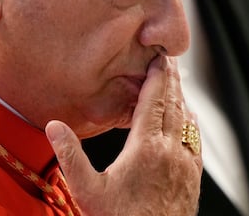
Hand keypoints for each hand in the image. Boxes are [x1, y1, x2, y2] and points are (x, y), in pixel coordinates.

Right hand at [45, 56, 202, 215]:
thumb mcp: (87, 190)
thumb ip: (70, 156)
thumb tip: (54, 126)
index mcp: (145, 147)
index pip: (154, 101)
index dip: (157, 77)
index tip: (158, 58)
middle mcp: (170, 151)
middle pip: (174, 104)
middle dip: (170, 80)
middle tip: (168, 60)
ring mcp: (185, 164)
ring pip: (186, 120)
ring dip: (181, 98)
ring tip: (175, 82)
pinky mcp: (193, 177)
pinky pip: (194, 139)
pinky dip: (190, 121)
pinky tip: (187, 117)